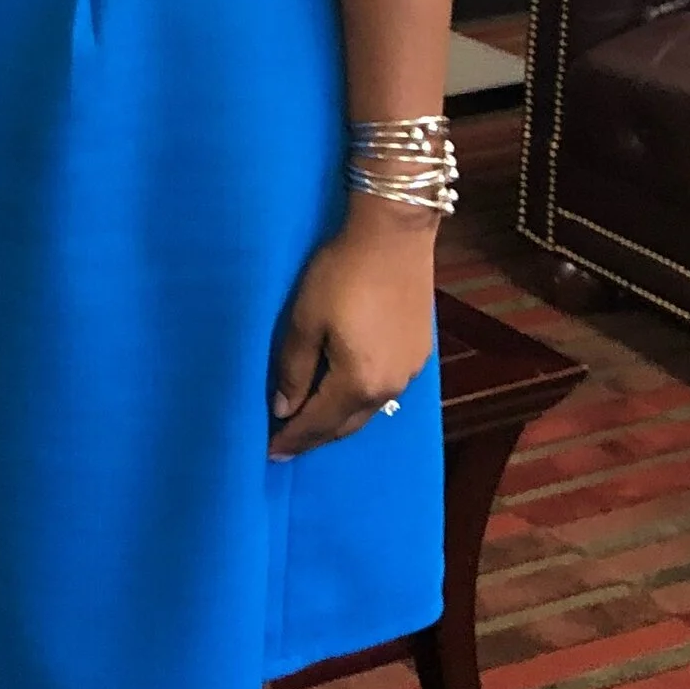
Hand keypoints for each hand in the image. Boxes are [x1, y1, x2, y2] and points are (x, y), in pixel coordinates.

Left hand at [268, 211, 435, 458]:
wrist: (395, 235)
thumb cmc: (342, 273)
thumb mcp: (305, 318)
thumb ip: (293, 368)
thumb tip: (284, 408)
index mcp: (358, 382)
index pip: (318, 423)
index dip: (293, 438)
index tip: (270, 453)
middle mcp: (389, 388)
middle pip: (345, 425)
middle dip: (315, 436)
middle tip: (288, 443)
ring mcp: (409, 372)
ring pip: (367, 409)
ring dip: (338, 419)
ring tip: (313, 422)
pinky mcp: (419, 353)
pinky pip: (383, 390)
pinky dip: (359, 399)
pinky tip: (346, 393)